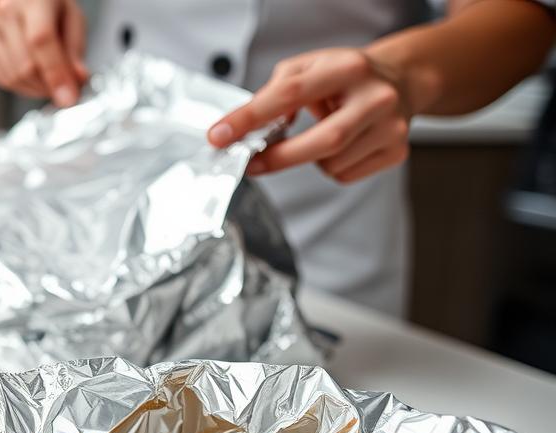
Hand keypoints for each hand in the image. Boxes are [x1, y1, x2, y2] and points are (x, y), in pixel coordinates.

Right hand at [0, 0, 89, 106]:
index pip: (41, 40)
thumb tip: (77, 80)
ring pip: (12, 78)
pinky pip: (1, 79)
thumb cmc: (49, 6)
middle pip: (25, 65)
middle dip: (48, 87)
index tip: (68, 97)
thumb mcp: (73, 19)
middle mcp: (6, 12)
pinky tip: (30, 76)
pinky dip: (20, 86)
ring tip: (47, 79)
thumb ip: (75, 51)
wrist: (23, 0)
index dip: (55, 73)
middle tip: (64, 89)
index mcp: (33, 0)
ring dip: (35, 89)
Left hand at [207, 48, 412, 183]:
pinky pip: (345, 175)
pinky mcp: (396, 151)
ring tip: (322, 134)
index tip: (221, 136)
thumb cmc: (347, 76)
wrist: (402, 80)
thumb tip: (251, 127)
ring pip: (331, 164)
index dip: (250, 118)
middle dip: (279, 158)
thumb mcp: (310, 67)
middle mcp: (376, 97)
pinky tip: (342, 146)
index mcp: (349, 68)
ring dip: (310, 158)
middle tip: (251, 163)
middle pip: (323, 140)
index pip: (290, 93)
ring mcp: (391, 127)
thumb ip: (276, 91)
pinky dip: (331, 167)